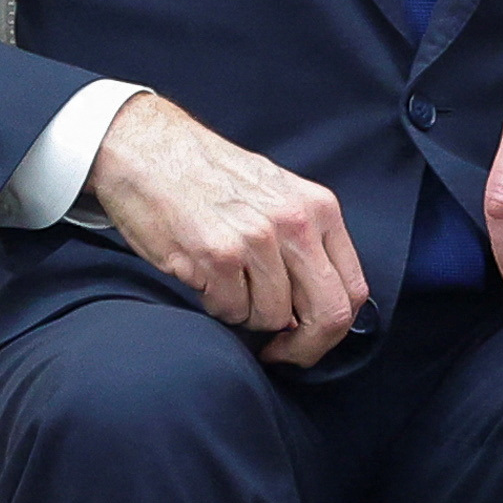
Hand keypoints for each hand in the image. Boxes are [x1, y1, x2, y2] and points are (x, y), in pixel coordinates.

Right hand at [85, 95, 370, 366]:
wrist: (148, 150)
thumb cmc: (211, 179)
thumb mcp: (279, 196)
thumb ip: (306, 244)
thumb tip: (317, 305)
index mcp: (320, 209)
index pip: (354, 290)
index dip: (333, 330)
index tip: (308, 339)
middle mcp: (296, 224)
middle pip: (328, 314)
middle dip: (304, 347)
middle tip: (278, 352)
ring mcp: (257, 240)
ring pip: (272, 317)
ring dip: (248, 317)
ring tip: (227, 288)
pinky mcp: (215, 255)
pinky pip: (231, 311)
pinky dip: (218, 308)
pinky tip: (204, 280)